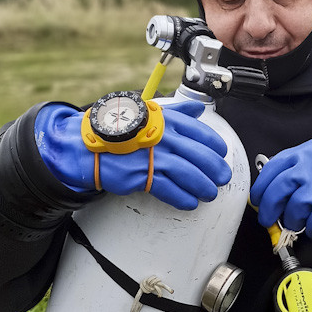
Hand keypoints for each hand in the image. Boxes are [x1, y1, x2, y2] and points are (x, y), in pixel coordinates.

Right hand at [35, 99, 231, 208]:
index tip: (222, 154)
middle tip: (223, 178)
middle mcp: (163, 138)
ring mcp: (152, 157)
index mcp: (167, 121)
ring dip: (203, 186)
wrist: (88, 144)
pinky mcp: (141, 175)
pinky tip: (190, 202)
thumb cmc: (120, 130)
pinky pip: (168, 188)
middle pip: (199, 155)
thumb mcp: (150, 113)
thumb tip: (198, 109)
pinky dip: (182, 197)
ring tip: (210, 193)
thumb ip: (178, 112)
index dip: (215, 145)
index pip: (200, 132)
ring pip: (187, 173)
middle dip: (215, 169)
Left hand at [249, 130, 311, 237]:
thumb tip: (279, 177)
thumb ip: (299, 159)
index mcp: (301, 154)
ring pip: (291, 214)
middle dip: (267, 211)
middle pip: (274, 195)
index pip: (269, 172)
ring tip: (300, 220)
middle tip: (268, 219)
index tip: (258, 200)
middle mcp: (305, 170)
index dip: (259, 190)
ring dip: (293, 222)